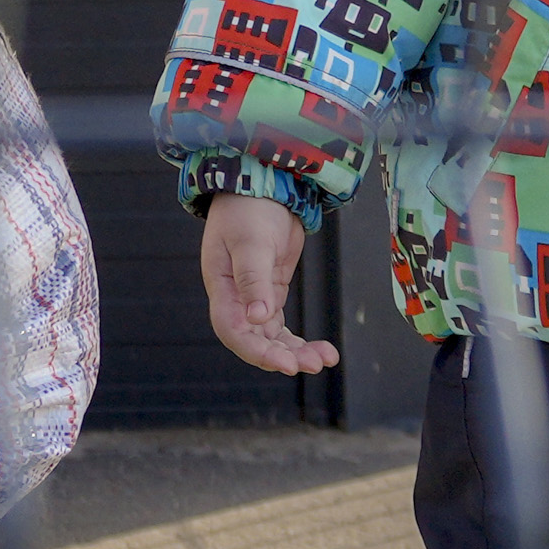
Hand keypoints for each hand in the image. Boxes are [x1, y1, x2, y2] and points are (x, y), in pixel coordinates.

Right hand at [200, 194, 336, 375]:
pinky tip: (322, 350)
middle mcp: (234, 298)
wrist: (262, 184)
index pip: (233, 331)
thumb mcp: (251, 242)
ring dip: (295, 352)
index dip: (257, 352)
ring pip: (270, 338)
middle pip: (253, 340)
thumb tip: (259, 319)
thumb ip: (254, 280)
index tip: (287, 364)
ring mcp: (253, 296)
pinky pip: (281, 328)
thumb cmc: (249, 208)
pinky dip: (299, 341)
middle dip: (282, 356)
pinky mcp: (271, 291)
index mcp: (222, 287)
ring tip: (325, 358)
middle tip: (314, 364)